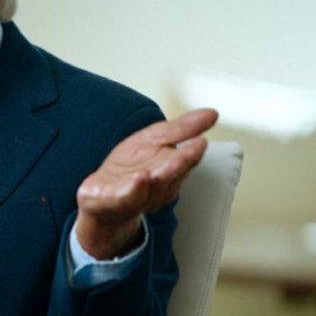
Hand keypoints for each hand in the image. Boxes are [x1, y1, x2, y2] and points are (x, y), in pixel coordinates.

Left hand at [75, 108, 218, 258]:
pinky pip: (125, 198)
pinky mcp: (113, 201)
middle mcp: (158, 186)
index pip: (186, 160)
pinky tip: (137, 179)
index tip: (201, 141)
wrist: (101, 197)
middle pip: (170, 175)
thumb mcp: (154, 139)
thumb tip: (214, 113)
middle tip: (182, 157)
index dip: (192, 153)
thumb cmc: (131, 166)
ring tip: (154, 171)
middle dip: (176, 167)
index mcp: (170, 170)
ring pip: (150, 189)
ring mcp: (137, 196)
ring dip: (153, 180)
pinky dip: (132, 190)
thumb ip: (181, 129)